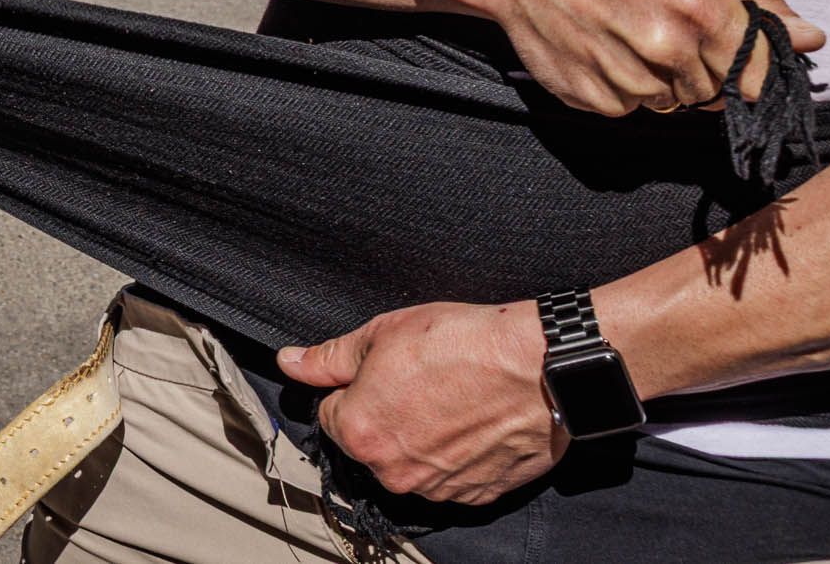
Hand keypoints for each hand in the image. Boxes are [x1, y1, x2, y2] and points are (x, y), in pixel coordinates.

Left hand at [277, 299, 563, 505]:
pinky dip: (455, 455)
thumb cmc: (461, 344)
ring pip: (409, 461)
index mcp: (359, 432)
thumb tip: (290, 363)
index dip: (355, 388)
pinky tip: (473, 423)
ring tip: (451, 399)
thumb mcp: (382, 334)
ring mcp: (436, 488)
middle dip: (384, 414)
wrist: (539, 369)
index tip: (384, 370)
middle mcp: (393, 471)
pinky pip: (449, 477)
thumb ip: (329, 358)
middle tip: (419, 380)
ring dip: (420, 437)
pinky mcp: (477, 495)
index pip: (332, 413)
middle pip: (369, 442)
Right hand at [492, 0, 821, 115]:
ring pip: (670, 105)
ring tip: (628, 34)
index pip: (755, 76)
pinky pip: (627, 110)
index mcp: (701, 4)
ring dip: (660, 80)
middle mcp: (665, 44)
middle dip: (699, 68)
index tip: (726, 50)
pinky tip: (602, 48)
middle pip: (713, 94)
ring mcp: (624, 74)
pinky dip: (620, 88)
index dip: (745, 67)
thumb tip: (811, 39)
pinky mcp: (588, 94)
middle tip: (663, 27)